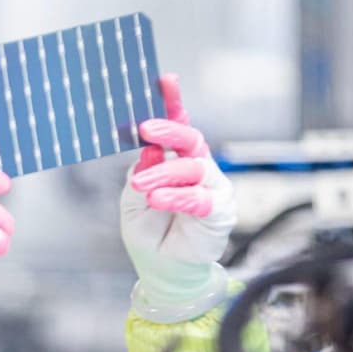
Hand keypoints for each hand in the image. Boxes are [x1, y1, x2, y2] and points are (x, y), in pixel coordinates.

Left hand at [120, 74, 235, 322]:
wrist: (161, 271)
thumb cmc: (149, 234)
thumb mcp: (133, 200)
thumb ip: (142, 173)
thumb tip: (150, 150)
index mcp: (177, 161)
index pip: (178, 126)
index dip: (172, 103)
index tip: (163, 80)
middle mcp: (198, 169)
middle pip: (191, 138)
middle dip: (169, 129)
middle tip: (147, 130)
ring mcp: (211, 188)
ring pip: (192, 168)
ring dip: (163, 174)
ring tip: (142, 188)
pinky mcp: (219, 211)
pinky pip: (200, 197)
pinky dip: (177, 196)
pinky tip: (158, 200)